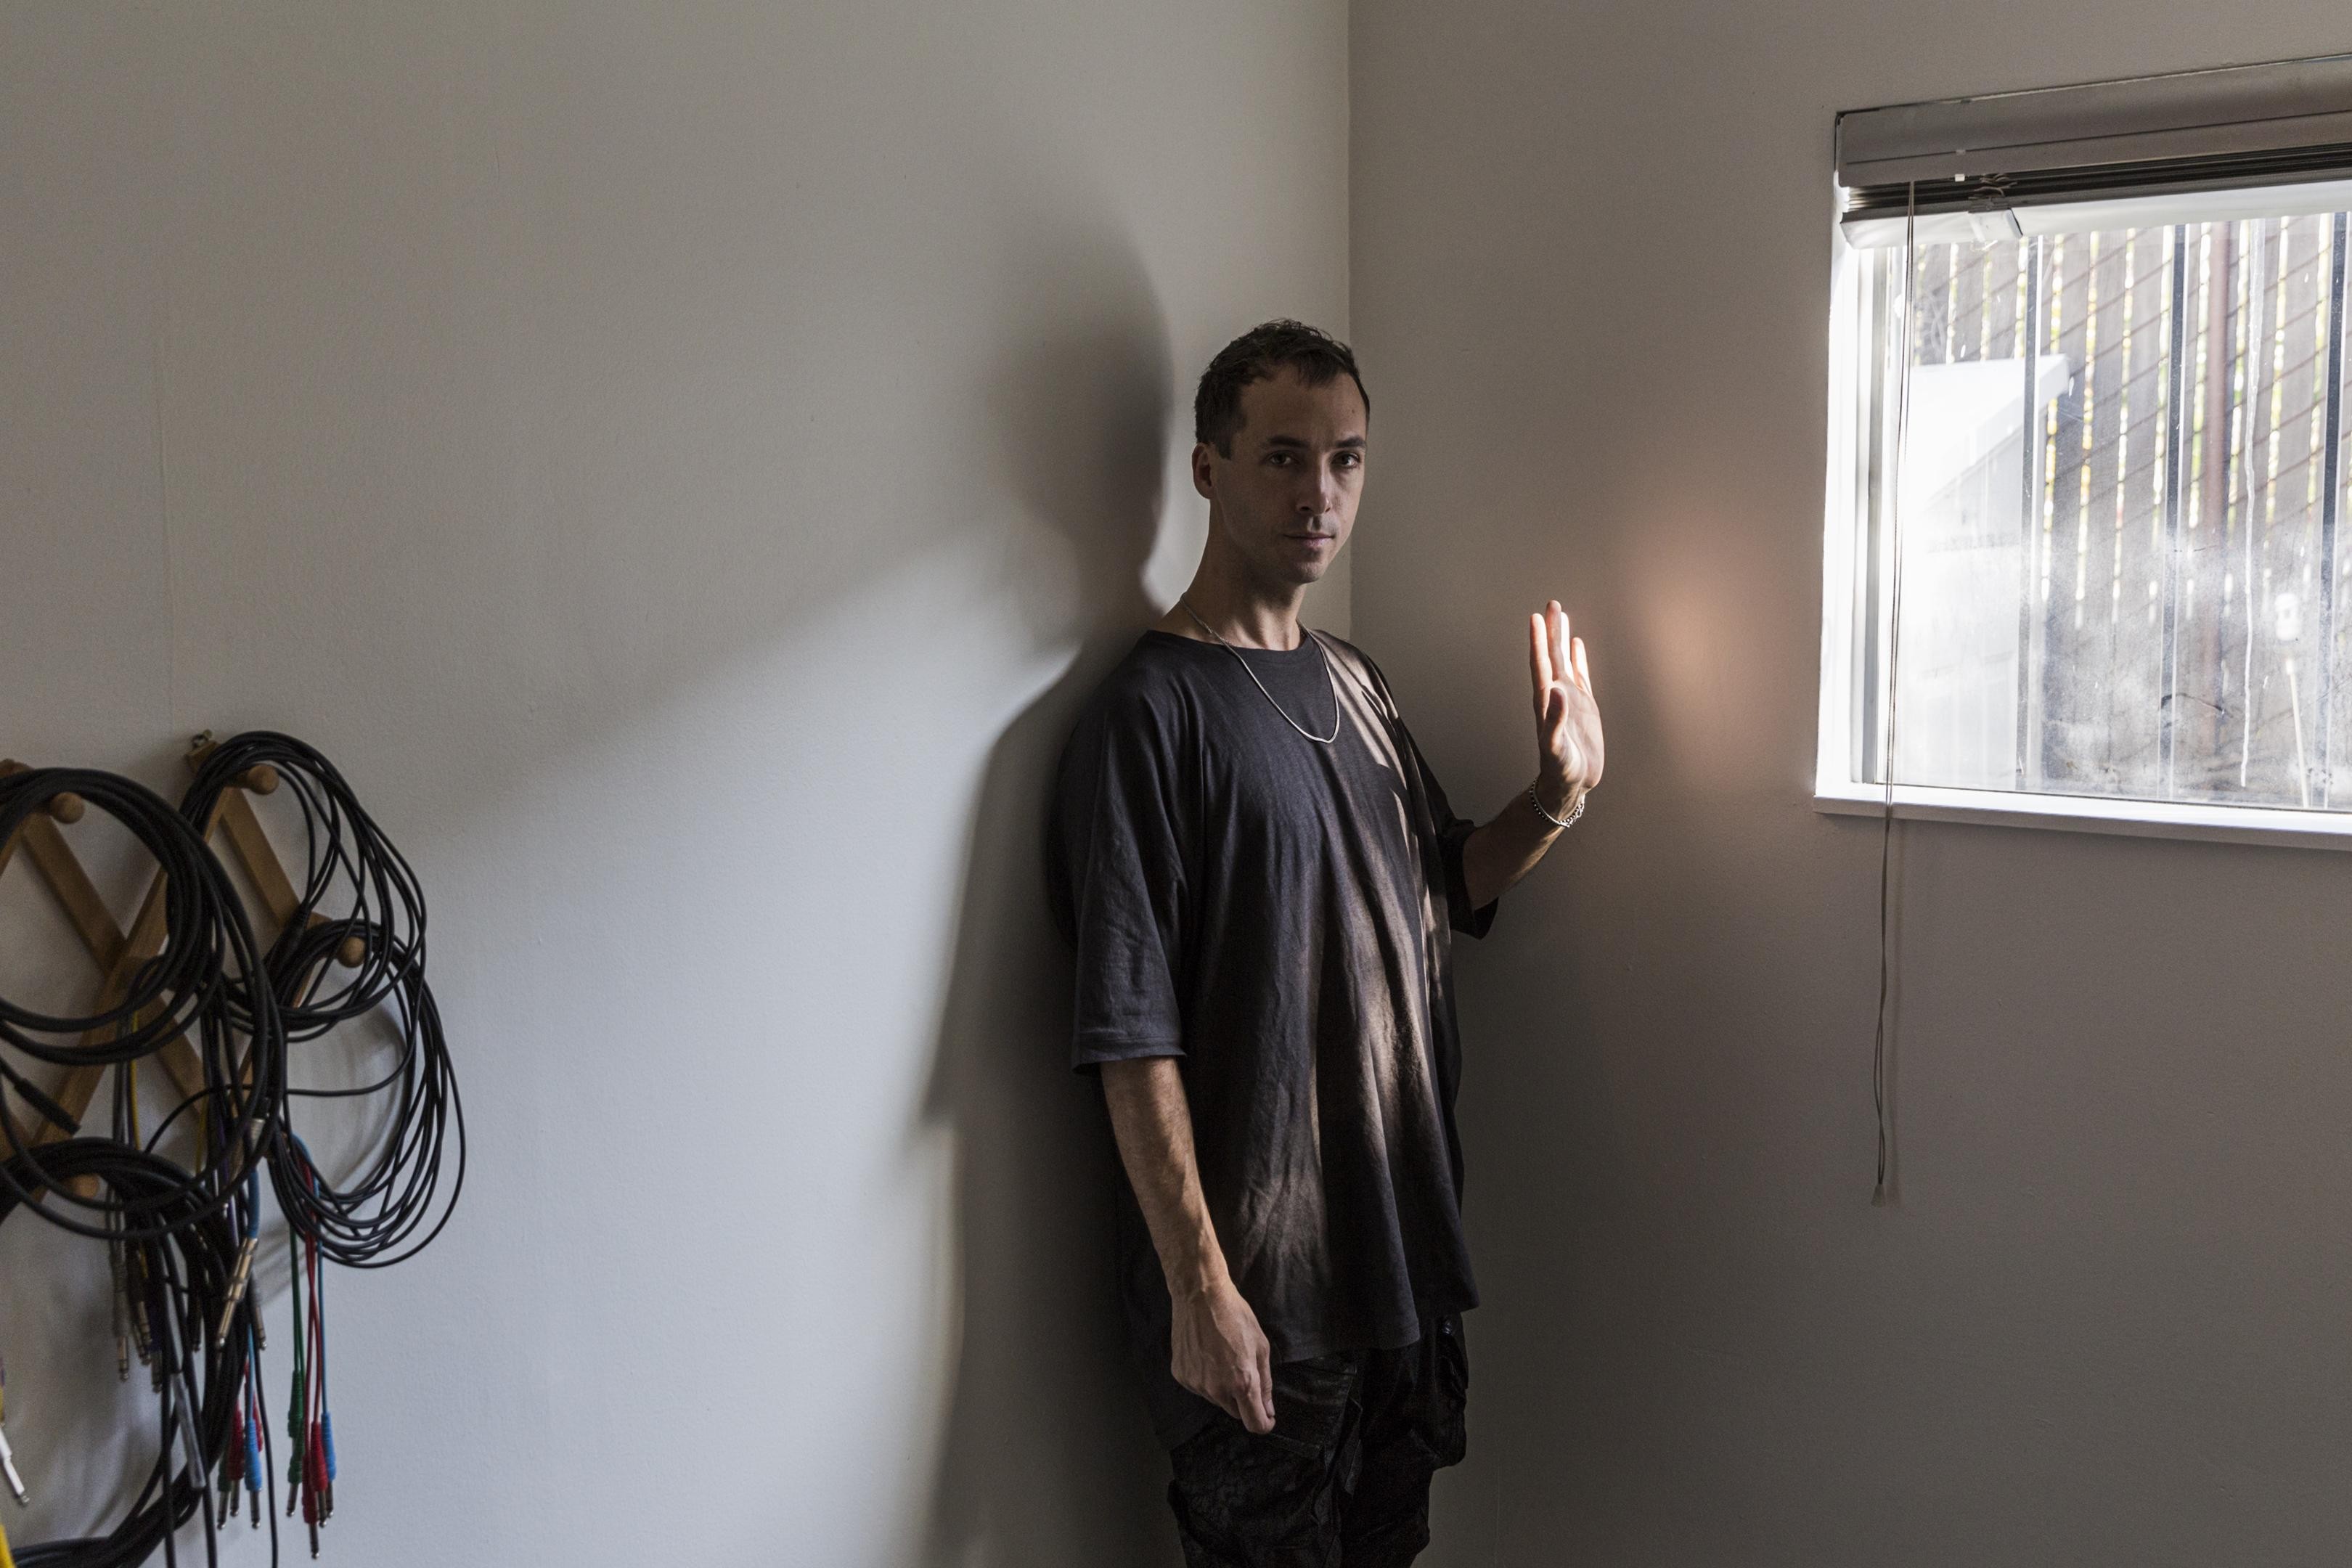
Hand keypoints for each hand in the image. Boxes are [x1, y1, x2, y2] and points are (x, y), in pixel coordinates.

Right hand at [1170, 1278, 1275, 1433]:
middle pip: (1235, 1412)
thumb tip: (1268, 1409)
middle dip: (1242, 1400)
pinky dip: (1205, 1378)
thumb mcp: (1261, 1347)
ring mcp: (1196, 1384)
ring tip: (1221, 1357)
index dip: (1264, 1423)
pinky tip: (1206, 1355)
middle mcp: (1217, 1390)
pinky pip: (1199, 1387)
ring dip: (1222, 1387)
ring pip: (1216, 1399)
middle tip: (1242, 1371)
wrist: (1200, 1296)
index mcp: (1242, 1383)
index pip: (1254, 1423)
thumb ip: (1265, 1383)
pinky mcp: (1181, 1376)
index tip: (1266, 1417)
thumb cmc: (1235, 1317)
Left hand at [1528, 599, 1602, 806]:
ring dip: (1561, 638)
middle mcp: (1555, 695)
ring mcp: (1569, 698)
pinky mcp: (1583, 706)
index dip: (1538, 642)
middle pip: (1551, 656)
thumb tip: (1558, 691)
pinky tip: (1576, 644)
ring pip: (1564, 661)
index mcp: (1546, 703)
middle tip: (1551, 603)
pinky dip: (1577, 658)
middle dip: (1551, 630)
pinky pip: (1579, 675)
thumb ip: (1555, 721)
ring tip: (1561, 613)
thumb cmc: (1559, 770)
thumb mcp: (1555, 748)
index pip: (1540, 666)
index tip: (1536, 618)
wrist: (1570, 783)